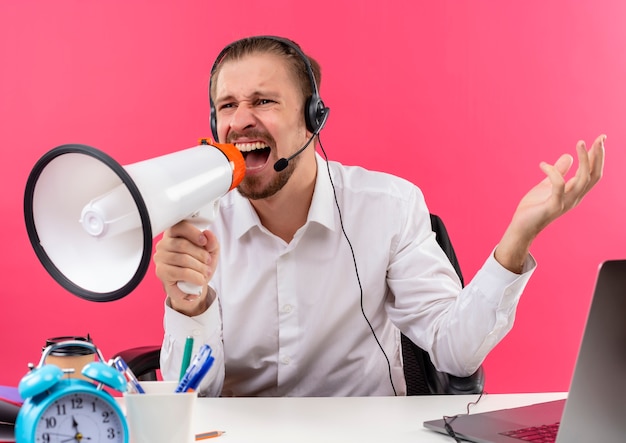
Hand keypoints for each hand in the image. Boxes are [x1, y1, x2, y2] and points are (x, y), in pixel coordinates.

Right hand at [154, 220, 219, 315]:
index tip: (204, 242)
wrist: (193, 286)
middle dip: (201, 254)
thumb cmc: (199, 266)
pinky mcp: (161, 272)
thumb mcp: (210, 252)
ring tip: (206, 272)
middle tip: (208, 261)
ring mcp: (160, 258)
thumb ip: (211, 242)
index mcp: (174, 234)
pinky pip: (182, 272)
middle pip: (183, 245)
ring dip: (200, 267)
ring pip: (183, 259)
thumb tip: (208, 234)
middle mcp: (164, 244)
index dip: (194, 233)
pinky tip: (200, 279)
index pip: (180, 226)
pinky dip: (195, 277)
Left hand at [495, 134, 604, 272]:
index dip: (598, 157)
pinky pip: (559, 186)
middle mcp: (575, 198)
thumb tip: (568, 156)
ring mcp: (565, 202)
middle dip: (598, 156)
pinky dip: (554, 173)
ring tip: (580, 143)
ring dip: (584, 160)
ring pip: (583, 179)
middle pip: (594, 175)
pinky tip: (542, 165)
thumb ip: (559, 172)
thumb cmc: (534, 207)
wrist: (521, 227)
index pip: (593, 173)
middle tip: (599, 138)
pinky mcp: (552, 206)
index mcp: (575, 192)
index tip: (601, 138)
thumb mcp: (546, 185)